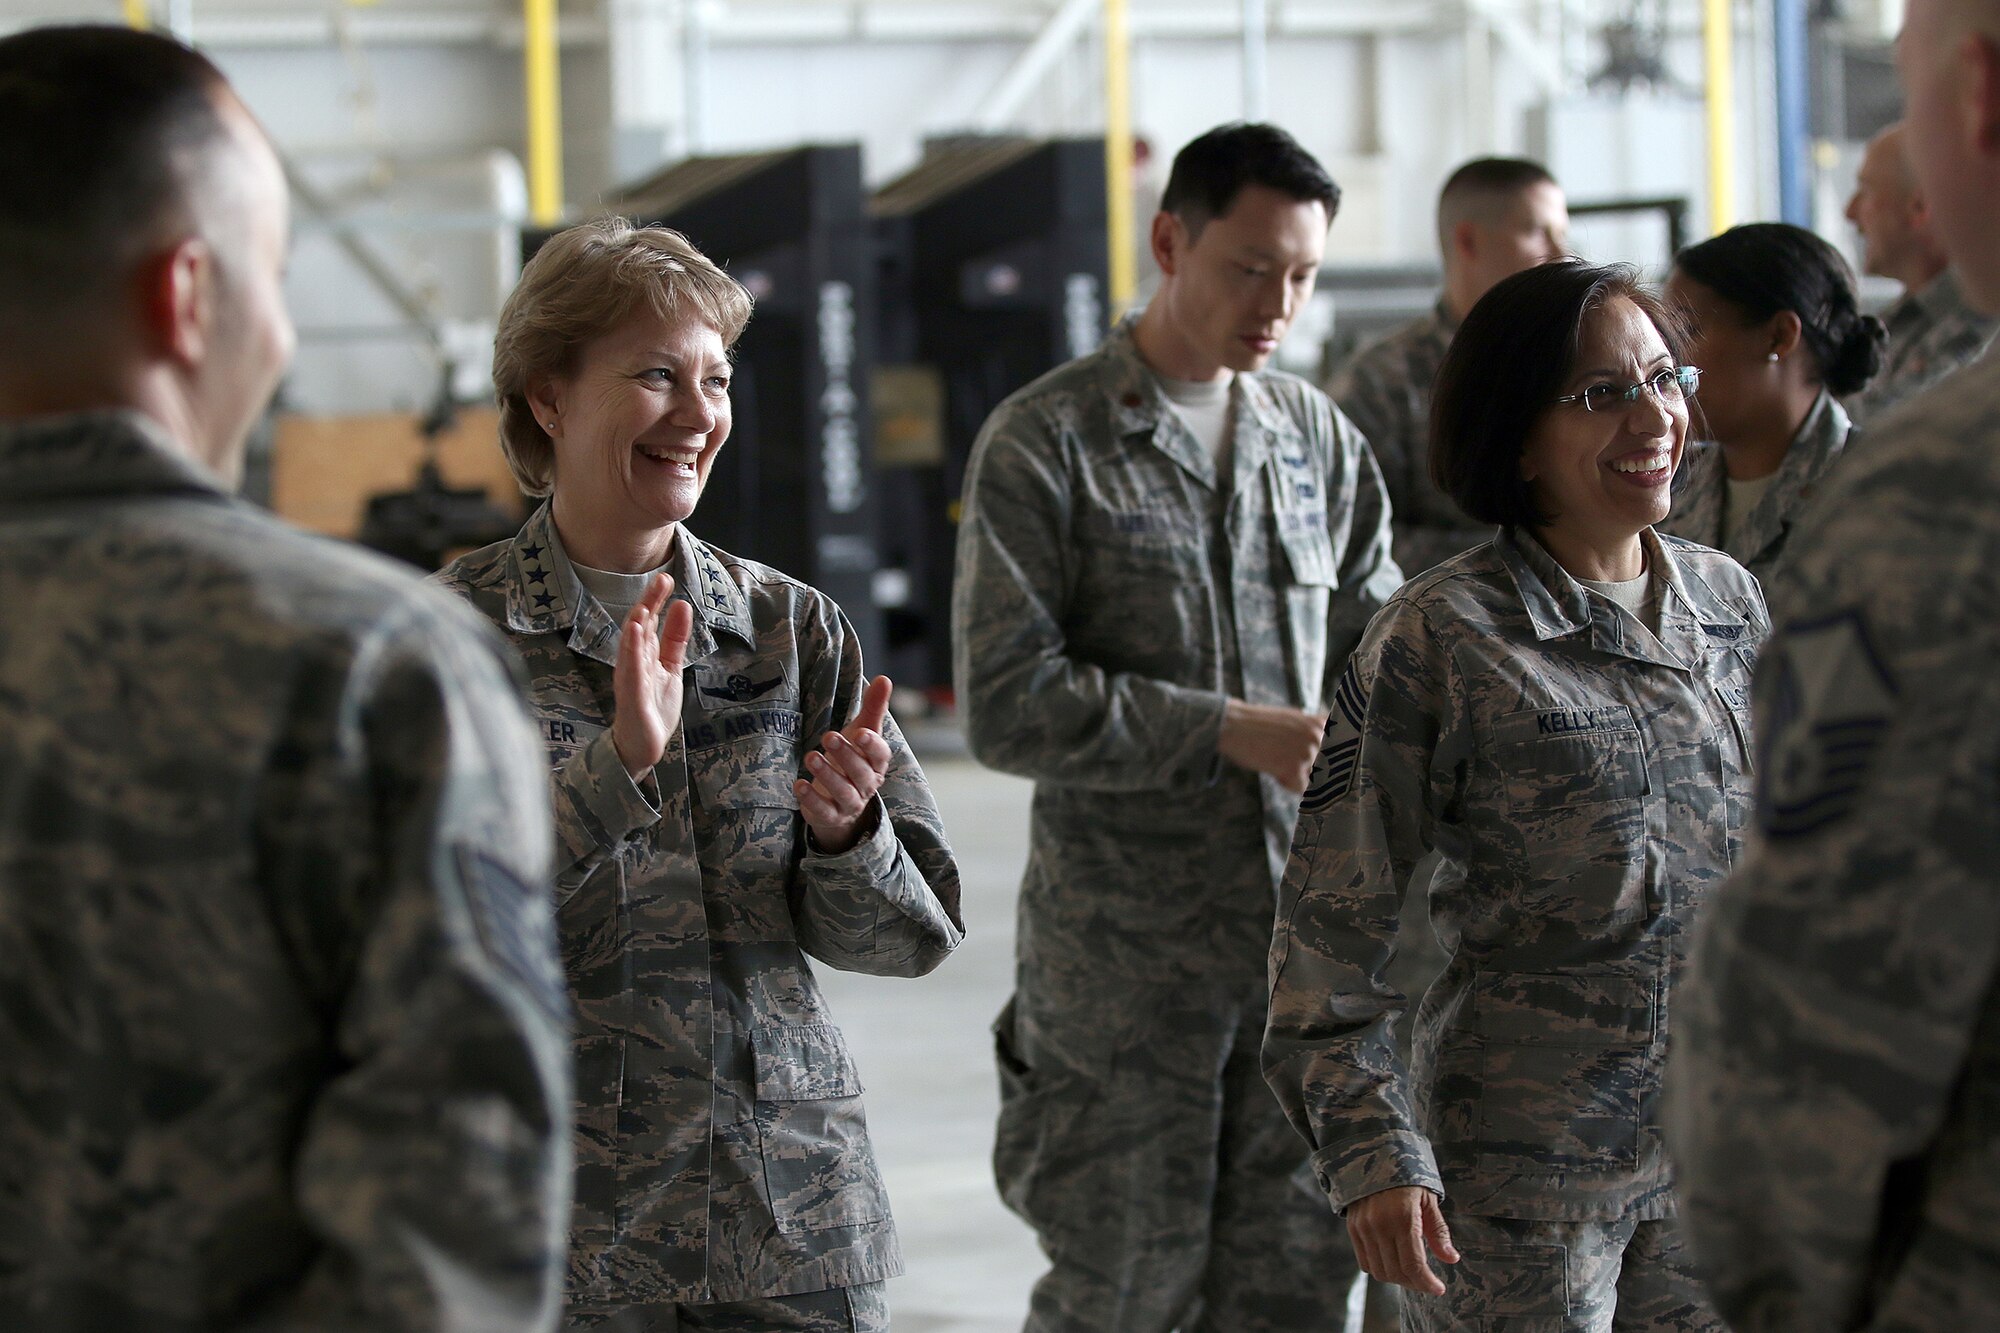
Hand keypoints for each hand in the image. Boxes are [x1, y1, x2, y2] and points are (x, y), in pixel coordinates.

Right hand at [610, 573, 694, 780]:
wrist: (644, 743)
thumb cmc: (652, 705)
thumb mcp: (671, 667)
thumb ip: (675, 639)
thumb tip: (683, 606)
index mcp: (644, 654)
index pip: (649, 621)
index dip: (656, 599)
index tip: (667, 578)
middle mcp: (634, 661)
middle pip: (639, 627)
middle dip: (649, 603)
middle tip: (662, 579)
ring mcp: (631, 677)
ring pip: (631, 645)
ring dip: (637, 623)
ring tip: (645, 603)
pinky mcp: (631, 694)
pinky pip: (630, 670)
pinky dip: (631, 650)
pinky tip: (634, 633)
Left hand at [797, 675, 894, 853]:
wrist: (840, 801)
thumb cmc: (852, 759)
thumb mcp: (861, 733)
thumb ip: (873, 708)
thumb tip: (884, 679)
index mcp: (876, 764)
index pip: (881, 756)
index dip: (872, 746)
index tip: (860, 733)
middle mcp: (866, 785)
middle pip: (861, 774)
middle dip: (846, 756)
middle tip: (828, 736)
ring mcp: (849, 803)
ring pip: (843, 792)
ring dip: (827, 775)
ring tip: (811, 756)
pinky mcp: (830, 816)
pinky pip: (823, 811)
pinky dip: (811, 800)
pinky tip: (799, 784)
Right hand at [1218, 700, 1328, 792]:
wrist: (1234, 725)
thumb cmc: (1260, 724)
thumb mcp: (1295, 720)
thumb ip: (1314, 734)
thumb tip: (1331, 755)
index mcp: (1320, 724)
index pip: (1339, 752)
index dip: (1331, 763)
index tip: (1325, 768)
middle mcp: (1318, 737)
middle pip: (1327, 769)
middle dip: (1311, 771)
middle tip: (1288, 760)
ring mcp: (1307, 753)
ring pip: (1313, 779)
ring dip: (1298, 777)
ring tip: (1278, 761)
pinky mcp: (1293, 768)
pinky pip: (1300, 788)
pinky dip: (1287, 784)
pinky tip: (1274, 769)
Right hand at [1345, 1186, 1458, 1295]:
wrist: (1375, 1155)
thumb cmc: (1408, 1177)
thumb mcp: (1428, 1200)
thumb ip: (1439, 1232)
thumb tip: (1452, 1259)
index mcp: (1403, 1218)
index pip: (1414, 1265)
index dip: (1427, 1283)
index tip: (1438, 1289)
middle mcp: (1380, 1225)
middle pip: (1397, 1272)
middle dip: (1415, 1283)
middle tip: (1427, 1281)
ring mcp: (1363, 1228)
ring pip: (1379, 1271)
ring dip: (1397, 1279)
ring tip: (1411, 1273)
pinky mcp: (1353, 1228)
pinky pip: (1365, 1261)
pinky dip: (1380, 1269)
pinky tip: (1393, 1263)